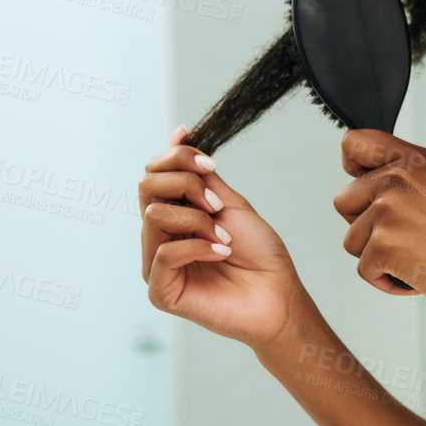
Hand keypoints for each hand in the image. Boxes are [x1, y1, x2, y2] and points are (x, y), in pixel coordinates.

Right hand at [139, 124, 305, 350]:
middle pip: (146, 187)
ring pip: (154, 216)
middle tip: (218, 204)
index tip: (210, 164)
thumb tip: (178, 132)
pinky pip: (164, 253)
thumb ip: (200, 176)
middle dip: (186, 184)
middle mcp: (159, 237)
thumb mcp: (230, 203)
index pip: (153, 173)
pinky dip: (197, 246)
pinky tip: (221, 252)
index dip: (176, 157)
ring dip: (197, 219)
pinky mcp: (160, 291)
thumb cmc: (259, 253)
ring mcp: (157, 265)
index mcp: (174, 215)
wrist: (279, 293)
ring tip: (225, 236)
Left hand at [331, 128, 425, 313]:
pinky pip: (363, 269)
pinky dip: (384, 280)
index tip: (364, 186)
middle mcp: (397, 178)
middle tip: (403, 236)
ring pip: (351, 240)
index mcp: (411, 160)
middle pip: (342, 201)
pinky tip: (414, 275)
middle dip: (363, 225)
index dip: (352, 168)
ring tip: (414, 256)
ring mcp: (388, 210)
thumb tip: (362, 175)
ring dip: (376, 257)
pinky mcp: (383, 244)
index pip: (353, 142)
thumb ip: (403, 174)